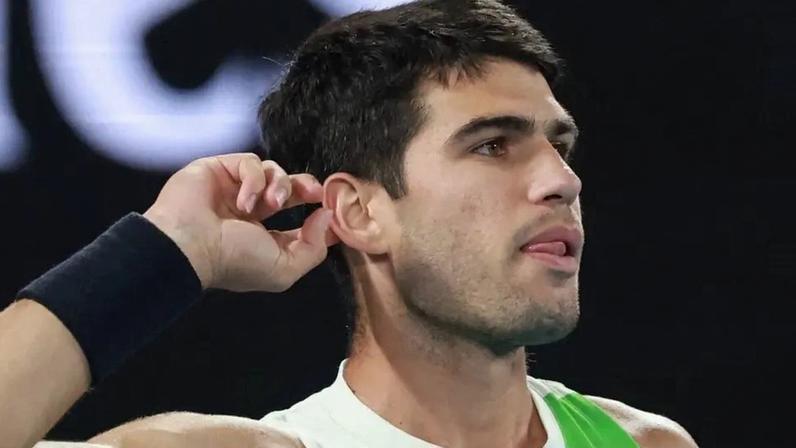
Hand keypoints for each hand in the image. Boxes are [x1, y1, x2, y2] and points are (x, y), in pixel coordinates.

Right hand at [143, 153, 337, 291]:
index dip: (317, 216)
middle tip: (315, 193)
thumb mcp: (283, 269)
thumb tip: (325, 218)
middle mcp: (249, 213)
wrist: (189, 245)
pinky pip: (250, 162)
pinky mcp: (219, 168)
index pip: (298, 222)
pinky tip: (244, 200)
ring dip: (280, 186)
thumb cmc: (233, 261)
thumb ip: (313, 248)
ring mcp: (233, 189)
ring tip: (271, 204)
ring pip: (273, 172)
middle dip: (305, 188)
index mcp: (262, 238)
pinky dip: (254, 179)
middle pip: (289, 189)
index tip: (332, 211)